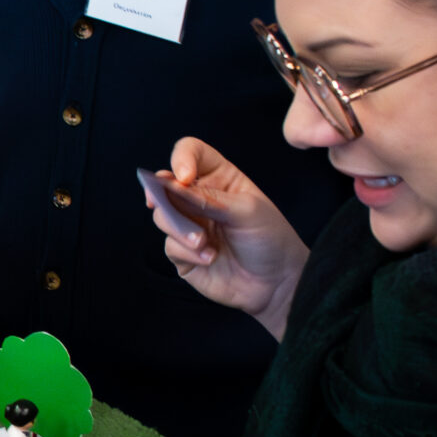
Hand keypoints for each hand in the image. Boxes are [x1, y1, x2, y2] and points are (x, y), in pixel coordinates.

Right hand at [154, 138, 311, 340]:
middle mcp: (199, 199)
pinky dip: (188, 252)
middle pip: (165, 185)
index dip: (181, 159)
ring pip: (162, 216)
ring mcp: (189, 226)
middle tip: (160, 203)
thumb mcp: (246, 210)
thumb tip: (172, 185)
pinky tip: (210, 258)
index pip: (190, 153)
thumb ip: (208, 198)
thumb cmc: (270, 239)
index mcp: (218, 179)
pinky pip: (170, 246)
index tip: (183, 177)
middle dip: (163, 195)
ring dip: (180, 229)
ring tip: (203, 242)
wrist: (276, 283)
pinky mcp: (183, 253)